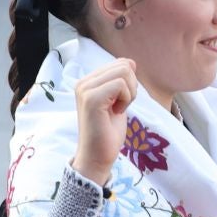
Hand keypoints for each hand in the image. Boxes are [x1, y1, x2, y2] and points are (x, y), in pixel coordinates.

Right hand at [72, 59, 139, 183]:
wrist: (98, 155)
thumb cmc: (109, 131)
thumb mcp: (119, 101)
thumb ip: (122, 82)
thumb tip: (130, 62)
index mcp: (89, 81)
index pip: (120, 63)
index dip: (130, 83)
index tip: (121, 102)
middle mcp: (84, 82)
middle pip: (124, 65)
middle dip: (132, 87)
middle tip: (121, 106)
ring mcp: (85, 89)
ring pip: (124, 72)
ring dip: (130, 93)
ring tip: (118, 109)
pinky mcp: (91, 98)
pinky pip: (120, 84)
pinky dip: (127, 99)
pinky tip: (117, 112)